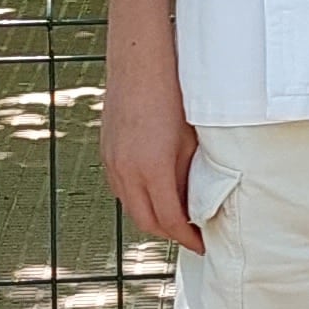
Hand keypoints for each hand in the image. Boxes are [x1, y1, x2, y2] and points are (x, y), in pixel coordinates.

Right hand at [102, 58, 204, 250]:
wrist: (141, 64)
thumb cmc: (174, 97)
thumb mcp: (191, 141)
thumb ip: (190, 177)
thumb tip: (195, 204)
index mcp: (153, 170)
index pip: (170, 221)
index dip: (187, 238)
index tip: (202, 244)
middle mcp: (127, 171)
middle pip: (147, 222)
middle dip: (169, 234)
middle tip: (190, 235)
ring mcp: (113, 162)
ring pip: (130, 206)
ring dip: (152, 217)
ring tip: (175, 215)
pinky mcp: (106, 152)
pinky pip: (120, 188)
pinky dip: (137, 198)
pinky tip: (154, 192)